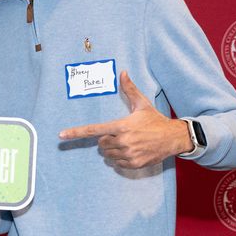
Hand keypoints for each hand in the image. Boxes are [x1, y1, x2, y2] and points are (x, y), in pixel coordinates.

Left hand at [57, 71, 190, 168]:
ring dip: (112, 150)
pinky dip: (120, 159)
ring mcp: (128, 154)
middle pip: (100, 144)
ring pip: (107, 154)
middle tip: (120, 134)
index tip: (62, 135)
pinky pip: (117, 164)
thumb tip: (123, 72)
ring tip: (127, 142)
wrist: (173, 138)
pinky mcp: (134, 164)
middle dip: (106, 139)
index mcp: (121, 126)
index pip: (94, 130)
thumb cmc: (155, 120)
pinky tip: (131, 151)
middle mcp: (123, 141)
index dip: (76, 132)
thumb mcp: (142, 104)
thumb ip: (130, 89)